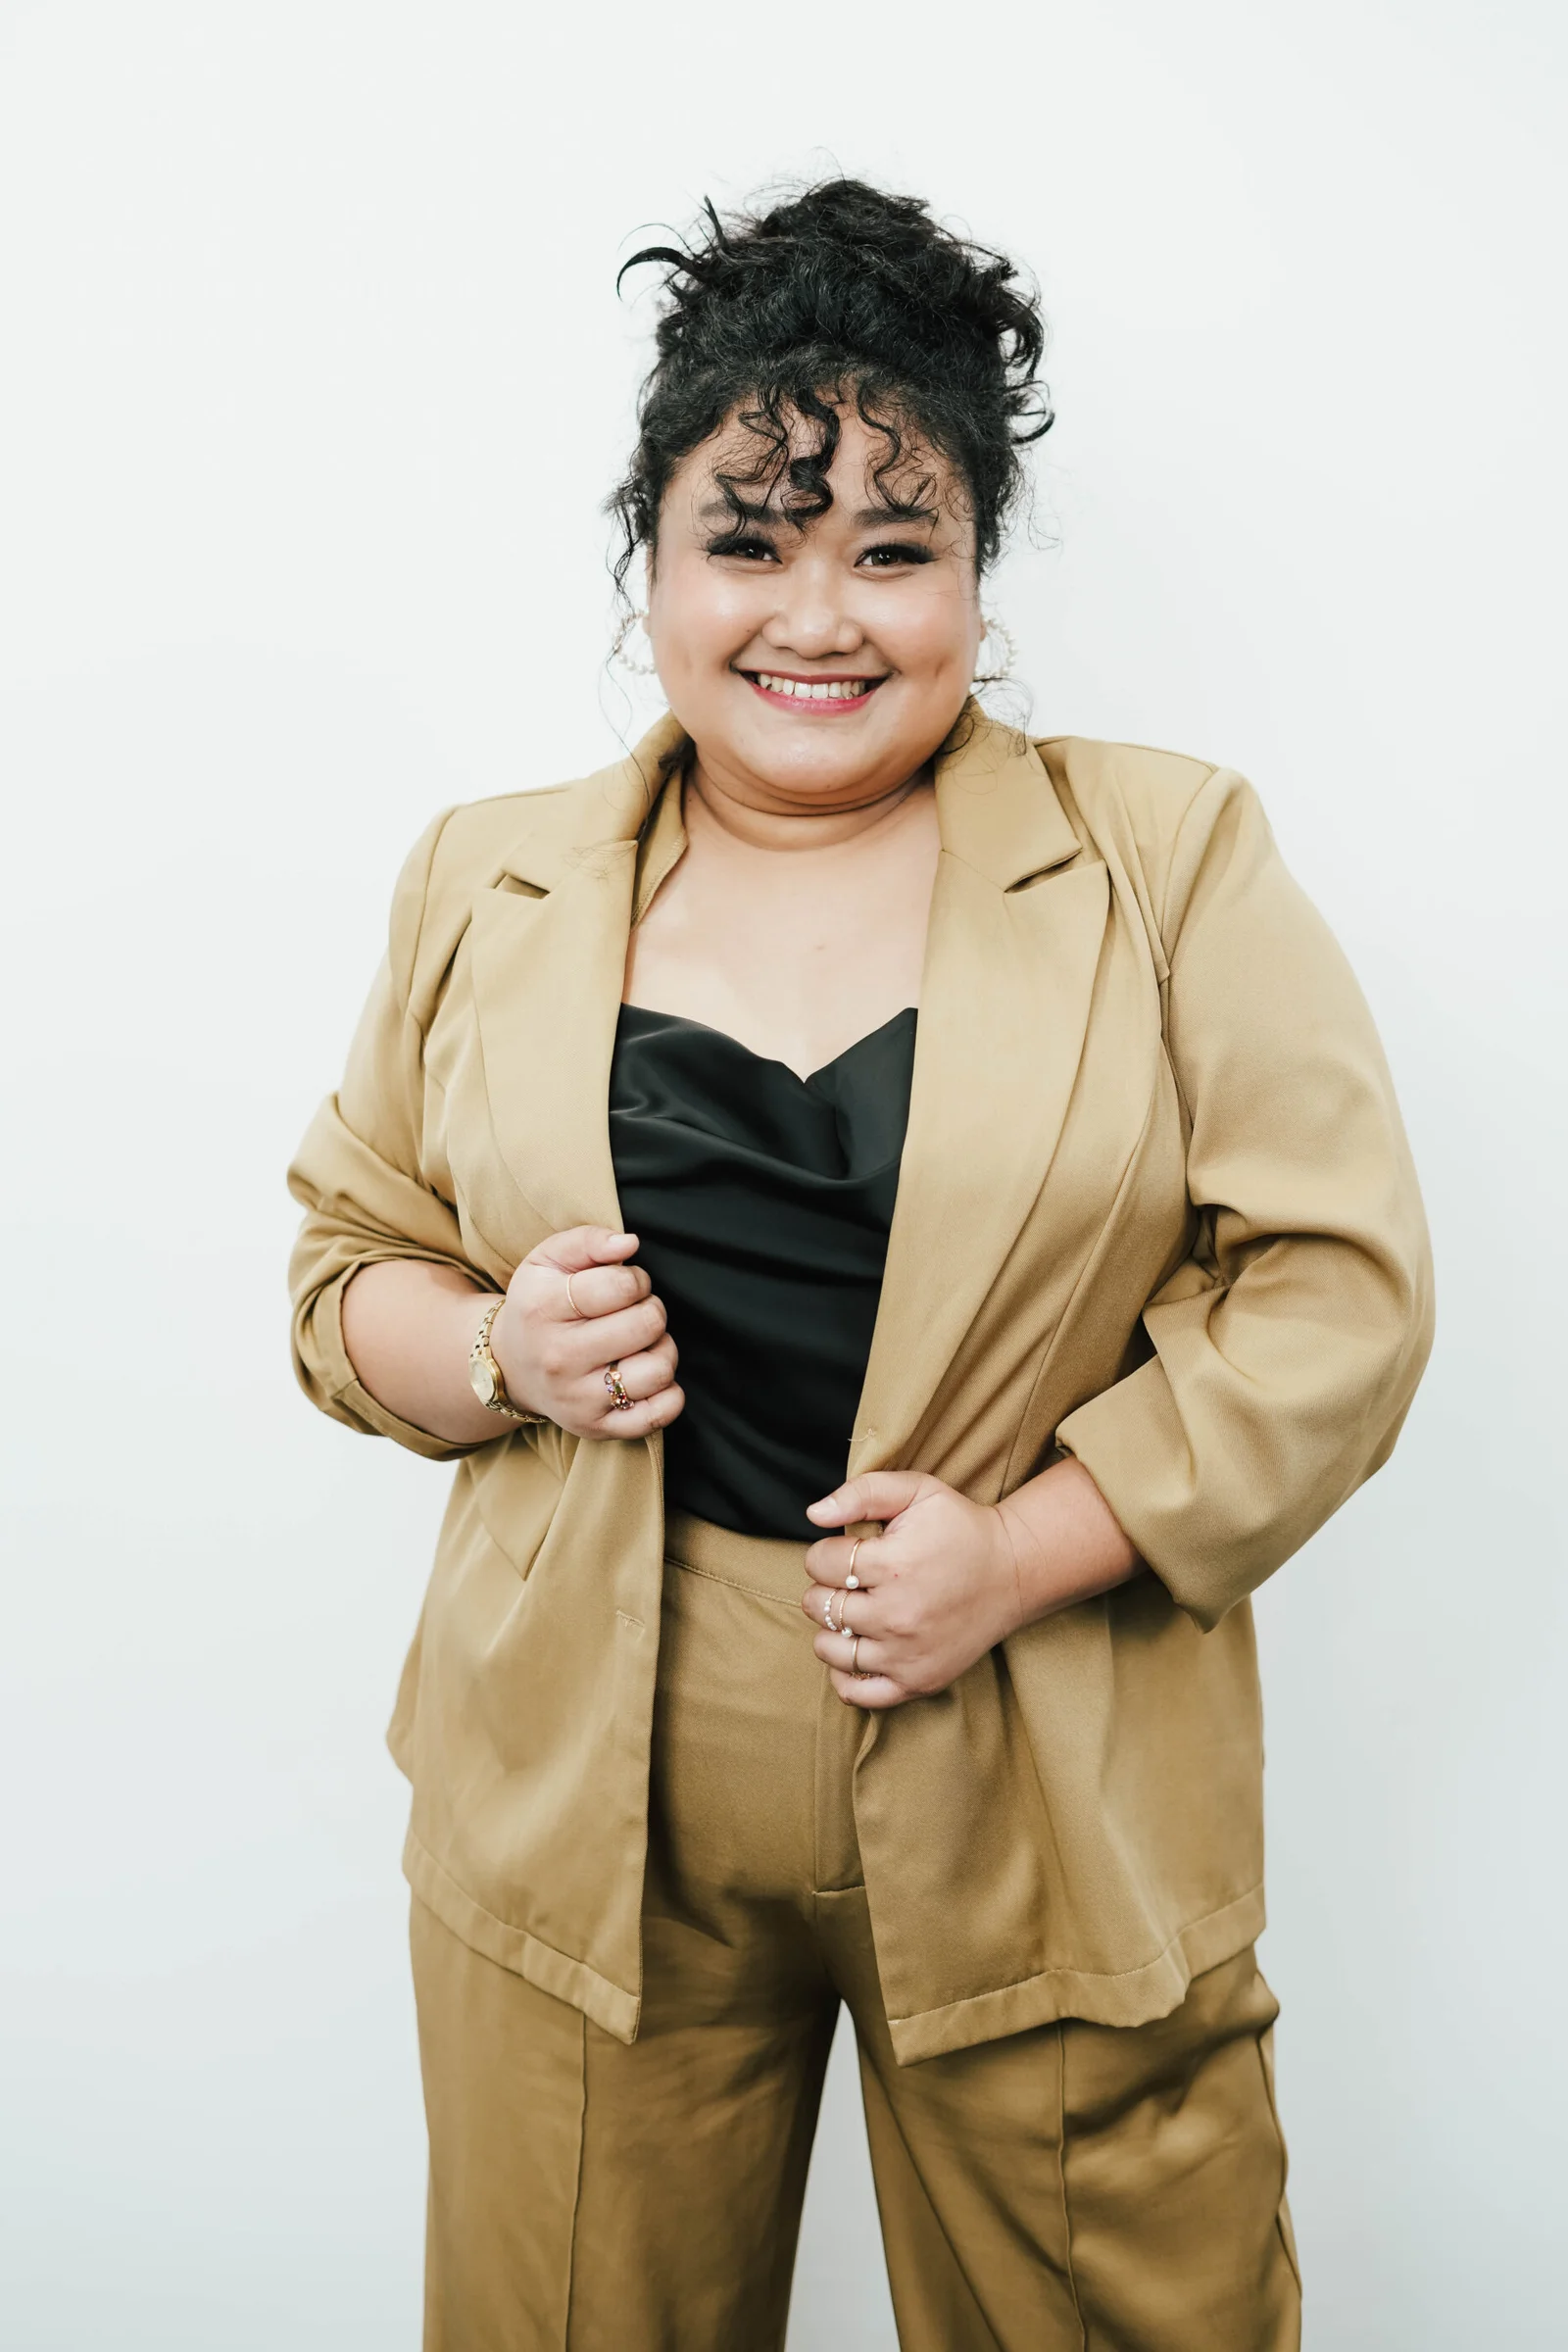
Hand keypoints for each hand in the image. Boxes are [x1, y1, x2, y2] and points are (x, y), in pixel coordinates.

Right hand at [490, 1225, 683, 1440]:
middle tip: (634, 1313)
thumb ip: (588, 1240)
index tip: (626, 1285)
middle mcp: (559, 1358)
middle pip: (646, 1325)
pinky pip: (657, 1416)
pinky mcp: (595, 1428)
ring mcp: (577, 1399)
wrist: (510, 1366)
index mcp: (544, 1309)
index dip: (636, 1279)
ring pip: (658, 1370)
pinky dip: (669, 1395)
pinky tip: (648, 1375)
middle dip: (651, 1310)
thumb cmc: (539, 1305)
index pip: (620, 1286)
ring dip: (662, 1349)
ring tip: (641, 1344)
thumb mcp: (547, 1260)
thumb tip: (630, 1243)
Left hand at [803, 1460, 1139, 1708]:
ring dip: (831, 1627)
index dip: (827, 1551)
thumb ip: (862, 1492)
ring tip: (855, 1611)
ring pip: (829, 1649)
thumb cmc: (960, 1528)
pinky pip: (856, 1692)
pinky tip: (856, 1648)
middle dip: (827, 1586)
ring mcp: (905, 1654)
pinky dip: (844, 1674)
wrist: (1013, 1573)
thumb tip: (815, 1513)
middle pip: (820, 1604)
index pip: (821, 1562)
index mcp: (894, 1564)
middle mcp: (897, 1615)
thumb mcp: (917, 1491)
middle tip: (852, 1579)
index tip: (850, 1550)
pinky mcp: (917, 1681)